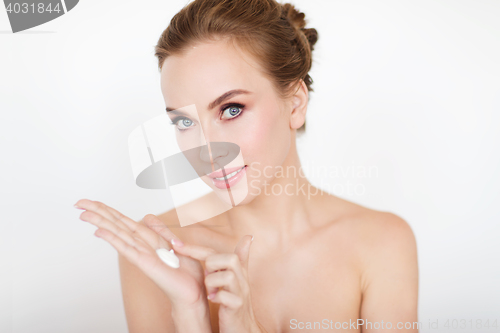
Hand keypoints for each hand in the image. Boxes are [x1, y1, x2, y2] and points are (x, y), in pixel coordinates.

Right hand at [74, 199, 206, 309]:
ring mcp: (141, 254)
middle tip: (79, 202)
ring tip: (83, 213)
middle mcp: (141, 245)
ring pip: (117, 233)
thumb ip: (162, 231)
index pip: (124, 221)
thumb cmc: (185, 273)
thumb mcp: (177, 244)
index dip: (109, 210)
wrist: (193, 292)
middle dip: (98, 212)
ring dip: (100, 222)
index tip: (92, 202)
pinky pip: (126, 248)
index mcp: (148, 239)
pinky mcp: (144, 263)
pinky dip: (113, 239)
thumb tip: (148, 218)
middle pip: (116, 224)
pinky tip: (99, 232)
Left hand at [165, 234, 266, 332]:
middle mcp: (242, 280)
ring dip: (213, 282)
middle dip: (211, 264)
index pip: (216, 253)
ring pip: (229, 276)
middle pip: (230, 259)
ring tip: (210, 291)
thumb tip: (248, 237)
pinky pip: (227, 297)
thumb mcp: (237, 279)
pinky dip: (217, 297)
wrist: (244, 329)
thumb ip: (241, 258)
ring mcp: (241, 293)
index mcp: (238, 271)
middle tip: (206, 276)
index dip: (196, 249)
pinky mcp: (237, 307)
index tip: (176, 245)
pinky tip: (213, 300)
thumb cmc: (237, 303)